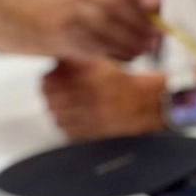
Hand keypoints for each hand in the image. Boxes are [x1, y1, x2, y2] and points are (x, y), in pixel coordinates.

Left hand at [42, 57, 165, 139]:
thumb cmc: (125, 83)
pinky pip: (69, 132)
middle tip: (53, 93)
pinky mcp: (95, 133)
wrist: (148, 103)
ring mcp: (92, 118)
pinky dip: (67, 126)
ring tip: (63, 106)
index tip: (49, 79)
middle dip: (50, 96)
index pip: (52, 83)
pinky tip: (73, 118)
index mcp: (90, 80)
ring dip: (57, 111)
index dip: (47, 81)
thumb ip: (78, 61)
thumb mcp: (102, 63)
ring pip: (57, 118)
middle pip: (52, 102)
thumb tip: (57, 62)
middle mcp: (90, 99)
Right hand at [50, 0, 161, 59]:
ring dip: (129, 39)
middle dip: (138, 23)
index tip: (153, 6)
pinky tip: (129, 54)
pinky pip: (93, 40)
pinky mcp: (65, 30)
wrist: (52, 19)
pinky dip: (116, 49)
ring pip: (103, 22)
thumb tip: (155, 11)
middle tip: (154, 38)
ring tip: (144, 49)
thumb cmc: (99, 6)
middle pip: (113, 1)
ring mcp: (70, 6)